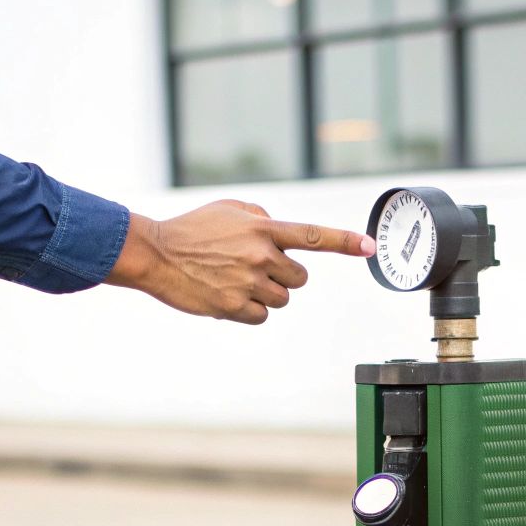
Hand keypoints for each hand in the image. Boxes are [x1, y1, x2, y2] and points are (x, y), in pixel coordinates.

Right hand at [107, 200, 374, 323]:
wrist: (155, 253)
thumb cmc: (192, 229)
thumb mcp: (229, 209)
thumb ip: (262, 218)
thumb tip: (283, 234)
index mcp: (263, 229)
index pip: (313, 236)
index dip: (344, 241)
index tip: (369, 247)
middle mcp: (260, 255)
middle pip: (299, 278)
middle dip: (282, 275)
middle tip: (252, 267)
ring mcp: (248, 282)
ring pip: (281, 299)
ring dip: (264, 293)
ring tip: (233, 279)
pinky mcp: (234, 306)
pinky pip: (261, 316)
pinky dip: (248, 310)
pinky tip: (226, 294)